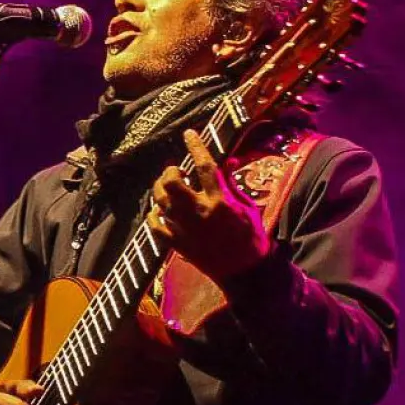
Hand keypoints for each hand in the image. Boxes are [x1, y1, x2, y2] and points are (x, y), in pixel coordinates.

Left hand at [148, 129, 270, 281]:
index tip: (189, 134)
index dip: (196, 147)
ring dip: (160, 190)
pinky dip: (155, 215)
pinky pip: (155, 226)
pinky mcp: (176, 244)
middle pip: (172, 184)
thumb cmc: (250, 236)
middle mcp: (199, 213)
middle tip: (176, 171)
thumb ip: (232, 183)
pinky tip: (160, 210)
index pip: (205, 167)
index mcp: (220, 201)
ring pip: (160, 202)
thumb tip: (226, 161)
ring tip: (168, 186)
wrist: (244, 271)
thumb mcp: (246, 205)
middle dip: (169, 172)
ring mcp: (184, 229)